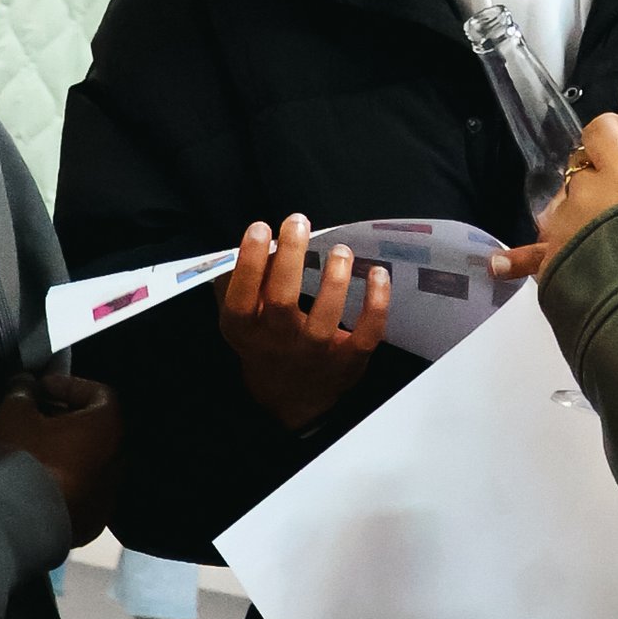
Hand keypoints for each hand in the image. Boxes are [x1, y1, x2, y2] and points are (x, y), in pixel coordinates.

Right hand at [0, 369, 121, 545]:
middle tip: (34, 416)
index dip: (67, 385)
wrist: (24, 522)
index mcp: (108, 427)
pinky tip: (38, 482)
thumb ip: (22, 391)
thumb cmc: (26, 459)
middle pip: (95, 428)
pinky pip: (83, 491)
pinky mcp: (95, 521)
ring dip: (66, 451)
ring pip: (89, 461)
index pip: (99, 393)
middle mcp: (119, 459)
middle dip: (65, 418)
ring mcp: (109, 494)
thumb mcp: (15, 414)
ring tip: (33, 450)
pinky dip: (65, 481)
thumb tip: (24, 384)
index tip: (40, 389)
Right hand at [219, 217, 389, 430]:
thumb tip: (262, 242)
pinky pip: (367, 333)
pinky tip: (377, 273)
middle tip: (298, 221)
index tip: (260, 227)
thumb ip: (244, 283)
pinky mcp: (347, 361)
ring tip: (340, 249)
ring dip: (335, 279)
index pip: (240, 296)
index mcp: (244, 330)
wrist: (291, 396)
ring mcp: (314, 355)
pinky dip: (376, 303)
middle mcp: (277, 343)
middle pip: (282, 300)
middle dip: (290, 257)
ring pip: (325, 318)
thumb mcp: (243, 318)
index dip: (249, 262)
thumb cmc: (264, 342)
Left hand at [492, 113, 617, 283]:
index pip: (601, 134)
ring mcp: (563, 225)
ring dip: (572, 214)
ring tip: (593, 231)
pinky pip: (531, 255)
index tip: (616, 129)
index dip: (608, 128)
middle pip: (581, 175)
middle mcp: (584, 192)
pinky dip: (516, 259)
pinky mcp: (552, 258)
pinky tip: (497, 264)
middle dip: (595, 181)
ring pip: (559, 209)